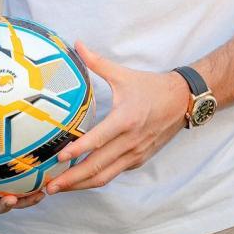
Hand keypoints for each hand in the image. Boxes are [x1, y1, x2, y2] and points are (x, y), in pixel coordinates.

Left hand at [45, 42, 189, 193]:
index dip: (77, 150)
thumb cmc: (152, 87)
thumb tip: (76, 44)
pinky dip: (96, 179)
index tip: (58, 158)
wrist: (184, 101)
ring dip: (81, 185)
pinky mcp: (138, 159)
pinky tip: (78, 181)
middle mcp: (130, 141)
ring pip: (105, 176)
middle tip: (49, 186)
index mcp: (125, 120)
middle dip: (72, 179)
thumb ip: (97, 63)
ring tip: (59, 188)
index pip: (97, 140)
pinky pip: (114, 173)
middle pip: (97, 167)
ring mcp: (135, 154)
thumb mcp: (123, 75)